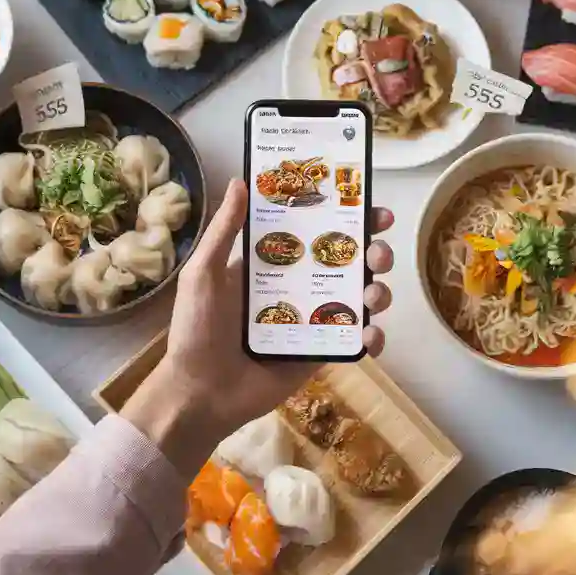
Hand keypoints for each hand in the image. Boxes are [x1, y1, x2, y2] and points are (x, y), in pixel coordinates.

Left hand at [121, 178, 394, 477]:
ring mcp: (311, 322)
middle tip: (379, 252)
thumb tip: (241, 181)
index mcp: (271, 264)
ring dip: (378, 291)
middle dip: (372, 252)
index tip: (369, 205)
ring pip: (357, 298)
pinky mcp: (318, 353)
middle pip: (346, 262)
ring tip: (376, 294)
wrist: (200, 393)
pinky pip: (352, 340)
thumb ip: (225, 230)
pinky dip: (372, 337)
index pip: (314, 231)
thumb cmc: (196, 329)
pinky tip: (372, 335)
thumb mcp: (204, 273)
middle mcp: (296, 287)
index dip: (344, 217)